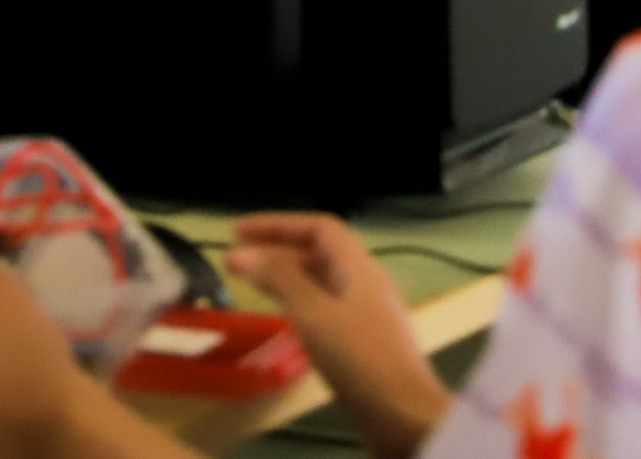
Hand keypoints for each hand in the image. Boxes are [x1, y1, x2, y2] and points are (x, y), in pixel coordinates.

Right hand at [227, 216, 446, 458]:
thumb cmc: (359, 357)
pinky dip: (301, 303)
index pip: (318, 227)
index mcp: (359, 267)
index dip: (277, 223)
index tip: (238, 231)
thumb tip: (243, 251)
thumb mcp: (313, 313)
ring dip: (287, 277)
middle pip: (319, 252)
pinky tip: (286, 319)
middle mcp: (366, 282)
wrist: (404, 416)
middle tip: (235, 261)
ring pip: (323, 281)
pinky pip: (328, 307)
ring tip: (253, 285)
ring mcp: (368, 313)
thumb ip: (279, 279)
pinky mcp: (366, 341)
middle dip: (276, 251)